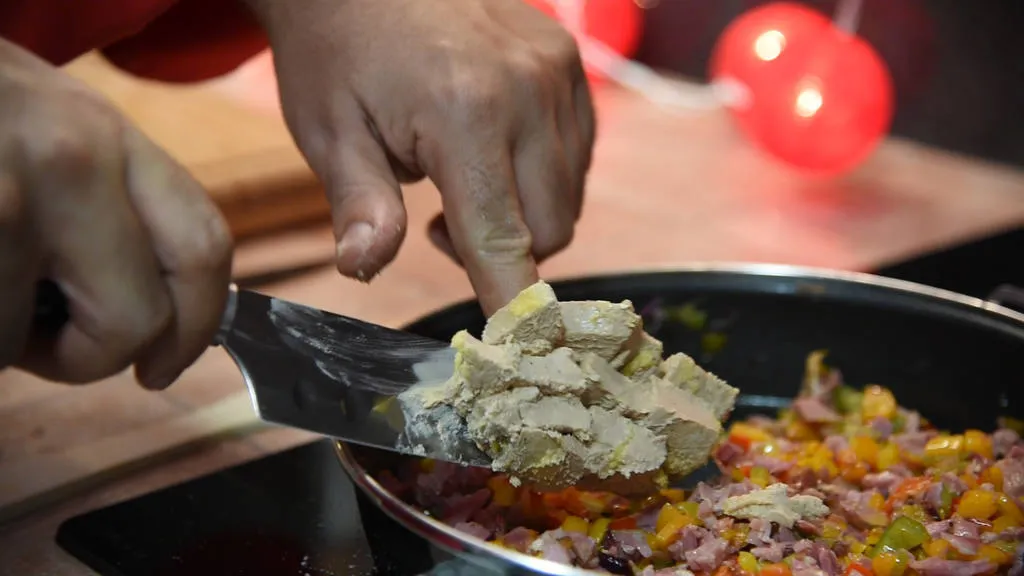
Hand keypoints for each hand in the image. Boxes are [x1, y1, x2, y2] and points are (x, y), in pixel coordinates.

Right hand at [0, 38, 232, 387]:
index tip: (162, 364)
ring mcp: (3, 201)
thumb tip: (159, 308)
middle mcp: (71, 162)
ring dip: (0, 339)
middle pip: (136, 321)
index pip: (203, 247)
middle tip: (45, 342)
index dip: (195, 326)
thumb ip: (110, 203)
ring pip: (21, 342)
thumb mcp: (55, 127)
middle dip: (90, 357)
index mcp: (109, 137)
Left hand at [244, 0, 595, 313]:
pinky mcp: (568, 61)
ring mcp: (556, 71)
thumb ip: (359, 206)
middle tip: (440, 224)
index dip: (512, 303)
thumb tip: (365, 270)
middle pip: (549, 227)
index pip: (503, 238)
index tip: (523, 353)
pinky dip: (542, 175)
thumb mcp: (329, 130)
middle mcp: (527, 92)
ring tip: (462, 178)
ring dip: (524, 213)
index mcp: (464, 113)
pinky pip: (576, 153)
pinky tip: (493, 151)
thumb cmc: (336, 50)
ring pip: (568, 195)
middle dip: (504, 251)